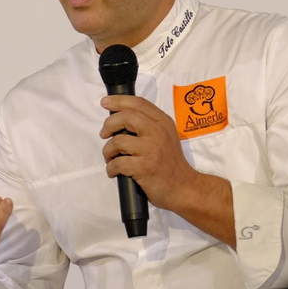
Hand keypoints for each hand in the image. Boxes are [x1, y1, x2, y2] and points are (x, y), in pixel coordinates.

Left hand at [99, 95, 209, 212]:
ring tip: (110, 158)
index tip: (105, 103)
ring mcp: (151, 150)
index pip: (139, 103)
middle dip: (109, 124)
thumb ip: (149, 125)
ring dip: (107, 150)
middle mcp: (158, 132)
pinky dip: (110, 168)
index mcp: (163, 122)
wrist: (184, 188)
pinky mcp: (145, 168)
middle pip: (126, 117)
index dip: (119, 101)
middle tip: (104, 134)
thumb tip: (121, 119)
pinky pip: (118, 163)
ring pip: (118, 141)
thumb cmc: (171, 163)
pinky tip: (114, 171)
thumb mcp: (166, 136)